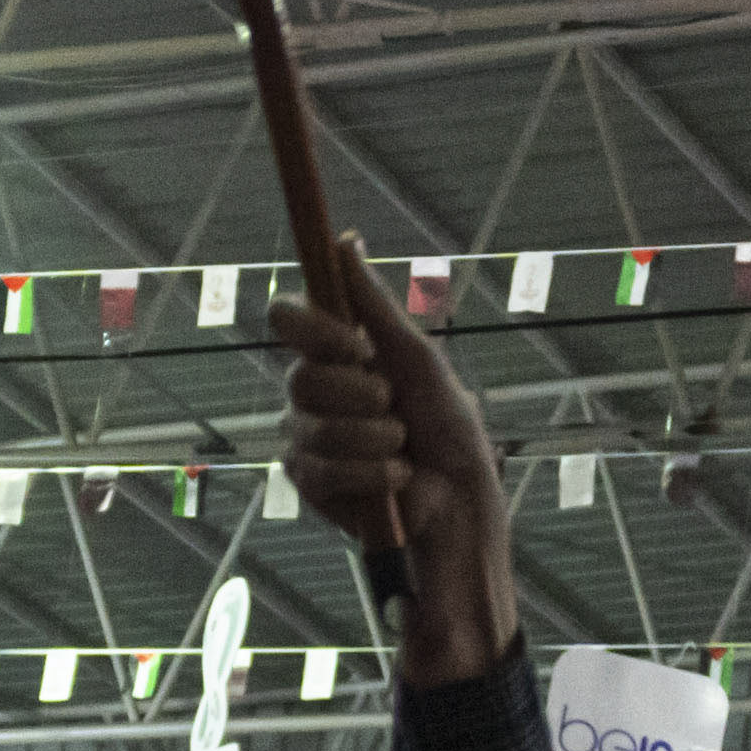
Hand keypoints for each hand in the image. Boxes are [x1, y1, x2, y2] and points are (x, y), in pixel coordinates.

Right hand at [265, 278, 523, 681]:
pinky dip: (365, 475)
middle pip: (299, 374)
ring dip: (370, 439)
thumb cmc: (451, 435)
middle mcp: (316, 394)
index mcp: (341, 356)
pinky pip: (316, 467)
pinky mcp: (309, 484)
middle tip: (394, 409)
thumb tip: (346, 240)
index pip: (290, 320)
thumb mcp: (420, 363)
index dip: (316, 330)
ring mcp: (307, 439)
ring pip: (309, 423)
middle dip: (358, 394)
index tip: (355, 346)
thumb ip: (376, 306)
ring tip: (403, 453)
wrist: (461, 511)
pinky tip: (393, 483)